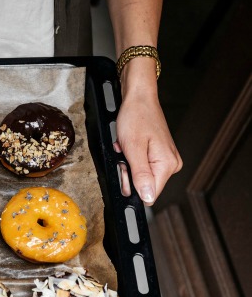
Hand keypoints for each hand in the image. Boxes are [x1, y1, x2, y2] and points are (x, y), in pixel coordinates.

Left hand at [114, 88, 181, 205]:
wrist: (139, 98)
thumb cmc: (136, 117)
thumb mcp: (133, 148)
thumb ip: (140, 175)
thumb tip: (147, 197)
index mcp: (167, 165)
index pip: (149, 193)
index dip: (132, 186)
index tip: (126, 168)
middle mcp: (171, 164)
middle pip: (144, 185)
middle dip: (128, 173)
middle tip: (124, 154)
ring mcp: (166, 159)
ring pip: (141, 175)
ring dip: (128, 164)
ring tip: (126, 147)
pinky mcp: (159, 154)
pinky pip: (142, 165)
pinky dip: (131, 158)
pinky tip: (129, 146)